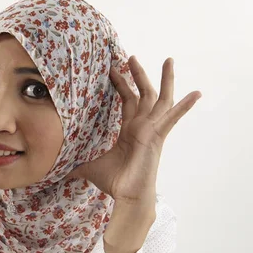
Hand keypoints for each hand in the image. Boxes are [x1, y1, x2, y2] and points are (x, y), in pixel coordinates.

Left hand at [67, 56, 201, 206]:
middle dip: (137, 74)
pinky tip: (196, 93)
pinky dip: (185, 106)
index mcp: (129, 131)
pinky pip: (173, 118)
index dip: (120, 84)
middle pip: (142, 94)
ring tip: (168, 59)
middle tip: (130, 56)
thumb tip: (55, 168)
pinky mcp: (158, 136)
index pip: (126, 101)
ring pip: (160, 98)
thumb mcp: (89, 166)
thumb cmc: (114, 182)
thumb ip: (74, 163)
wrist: (127, 196)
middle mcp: (142, 127)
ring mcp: (152, 130)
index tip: (111, 69)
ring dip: (164, 79)